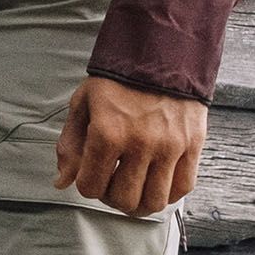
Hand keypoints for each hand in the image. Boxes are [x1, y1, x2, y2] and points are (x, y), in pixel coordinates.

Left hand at [54, 76, 205, 216]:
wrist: (161, 52)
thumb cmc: (118, 79)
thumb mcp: (83, 104)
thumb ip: (70, 145)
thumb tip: (62, 181)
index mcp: (107, 133)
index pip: (91, 187)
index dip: (87, 185)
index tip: (92, 175)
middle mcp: (140, 144)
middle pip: (124, 200)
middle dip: (113, 198)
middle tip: (113, 184)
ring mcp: (170, 146)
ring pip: (155, 201)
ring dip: (141, 202)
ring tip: (136, 187)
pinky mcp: (193, 145)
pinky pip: (183, 187)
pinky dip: (169, 193)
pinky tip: (158, 181)